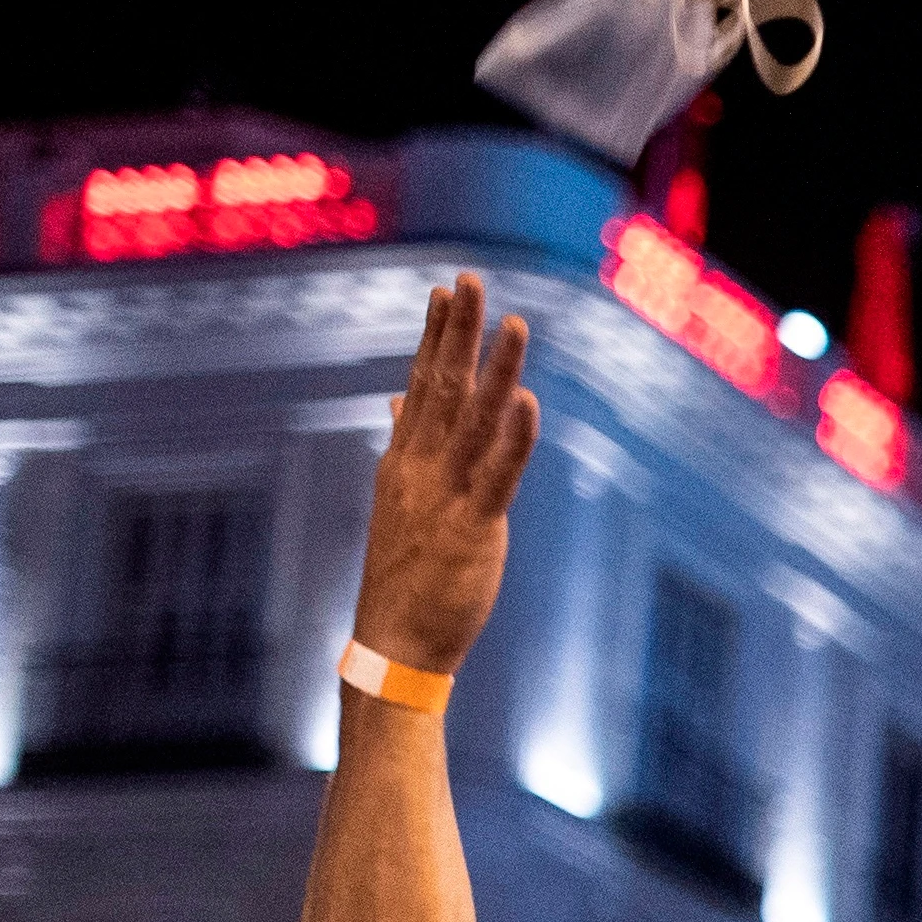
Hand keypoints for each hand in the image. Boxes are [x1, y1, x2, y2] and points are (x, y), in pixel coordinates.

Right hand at [353, 276, 540, 674]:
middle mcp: (419, 469)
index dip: (433, 337)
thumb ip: (406, 448)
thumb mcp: (400, 501)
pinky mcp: (471, 527)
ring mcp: (444, 495)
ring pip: (472, 421)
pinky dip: (513, 437)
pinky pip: (496, 475)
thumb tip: (401, 405)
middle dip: (457, 331)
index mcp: (404, 461)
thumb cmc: (405, 573)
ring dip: (495, 369)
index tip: (442, 291)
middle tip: (469, 279)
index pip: (420, 386)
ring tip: (514, 322)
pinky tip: (526, 400)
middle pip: (440, 387)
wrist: (394, 641)